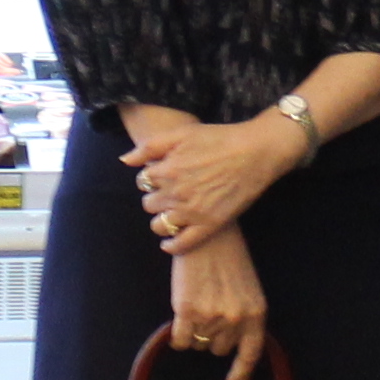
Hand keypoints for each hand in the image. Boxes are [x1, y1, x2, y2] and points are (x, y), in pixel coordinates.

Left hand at [129, 114, 302, 254]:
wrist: (255, 152)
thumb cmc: (219, 138)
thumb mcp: (181, 133)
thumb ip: (150, 146)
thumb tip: (125, 160)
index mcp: (166, 171)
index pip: (142, 181)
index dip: (150, 178)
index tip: (160, 176)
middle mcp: (175, 194)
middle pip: (149, 204)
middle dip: (155, 198)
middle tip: (169, 193)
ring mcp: (191, 212)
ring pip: (160, 226)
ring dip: (161, 220)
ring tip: (170, 214)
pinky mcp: (209, 225)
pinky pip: (181, 244)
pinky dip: (171, 246)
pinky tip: (169, 244)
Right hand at [167, 232, 268, 379]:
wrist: (207, 233)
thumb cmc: (227, 259)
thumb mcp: (247, 290)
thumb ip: (242, 317)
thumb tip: (227, 346)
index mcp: (256, 313)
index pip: (250, 353)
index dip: (240, 374)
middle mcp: (236, 319)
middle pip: (217, 349)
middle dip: (212, 336)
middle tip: (209, 309)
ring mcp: (212, 317)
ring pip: (197, 344)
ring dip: (194, 330)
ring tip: (197, 301)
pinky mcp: (187, 311)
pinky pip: (180, 340)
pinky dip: (177, 336)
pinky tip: (180, 317)